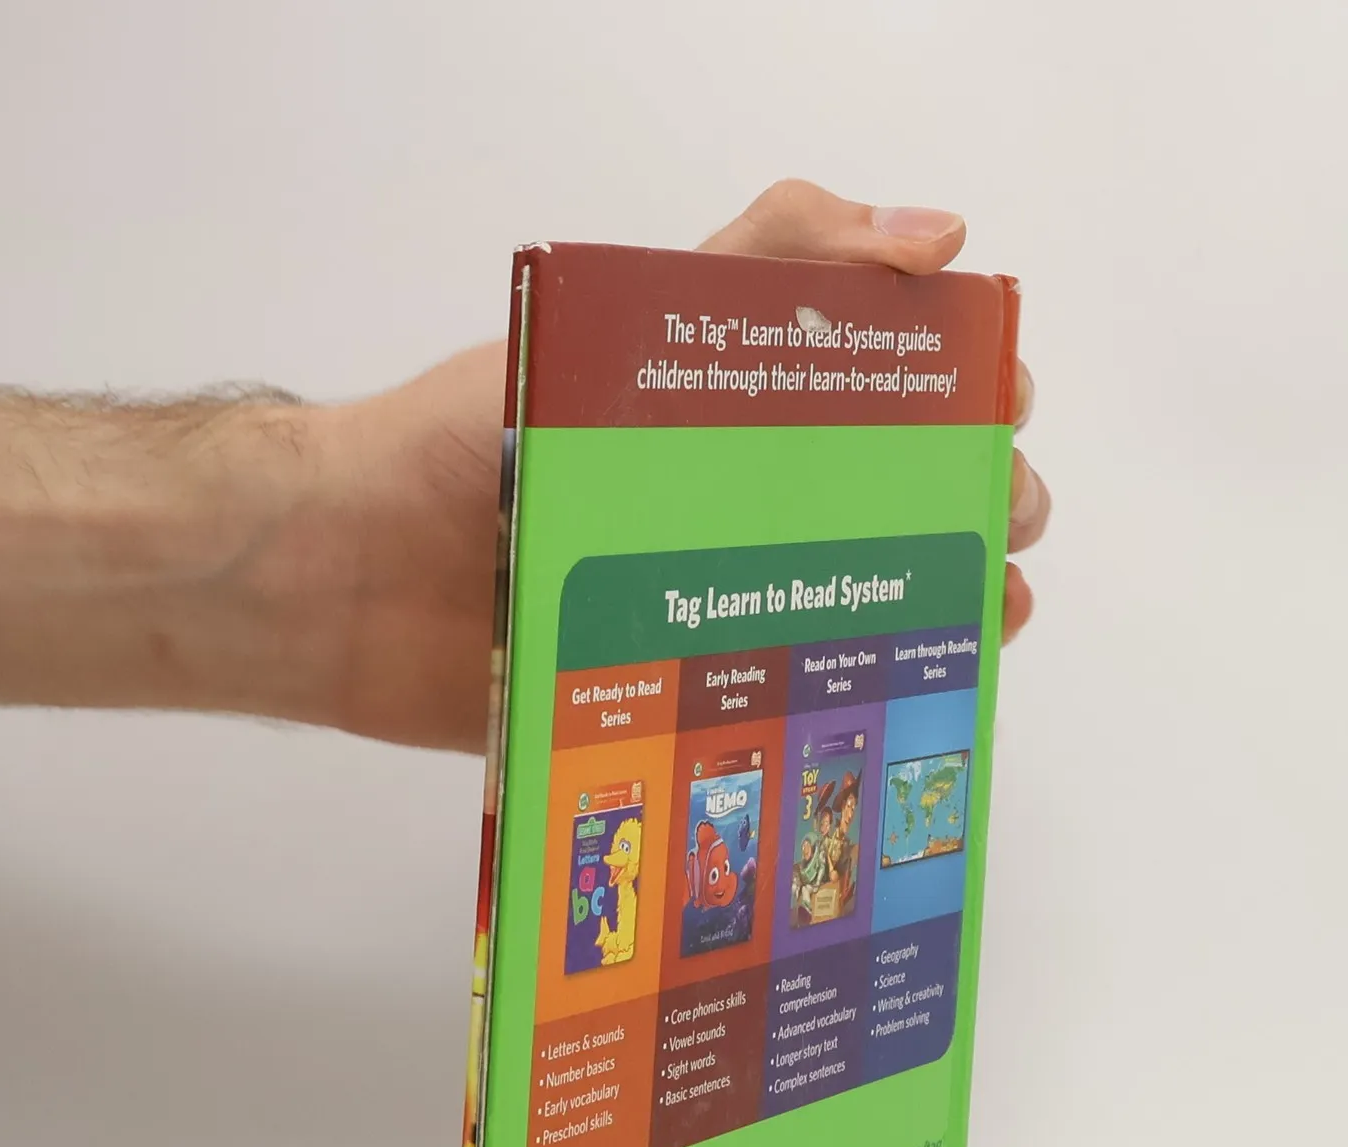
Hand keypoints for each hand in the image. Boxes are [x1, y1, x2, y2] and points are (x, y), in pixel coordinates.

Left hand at [304, 180, 1048, 751]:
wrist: (349, 576)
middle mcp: (731, 512)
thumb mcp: (623, 318)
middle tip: (993, 519)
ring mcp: (710, 611)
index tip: (998, 408)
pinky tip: (906, 708)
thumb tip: (938, 236)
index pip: (880, 396)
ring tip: (981, 616)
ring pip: (859, 612)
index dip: (956, 396)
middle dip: (968, 505)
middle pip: (889, 509)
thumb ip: (765, 258)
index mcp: (730, 419)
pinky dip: (851, 707)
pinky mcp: (678, 703)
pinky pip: (777, 709)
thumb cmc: (474, 436)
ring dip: (940, 609)